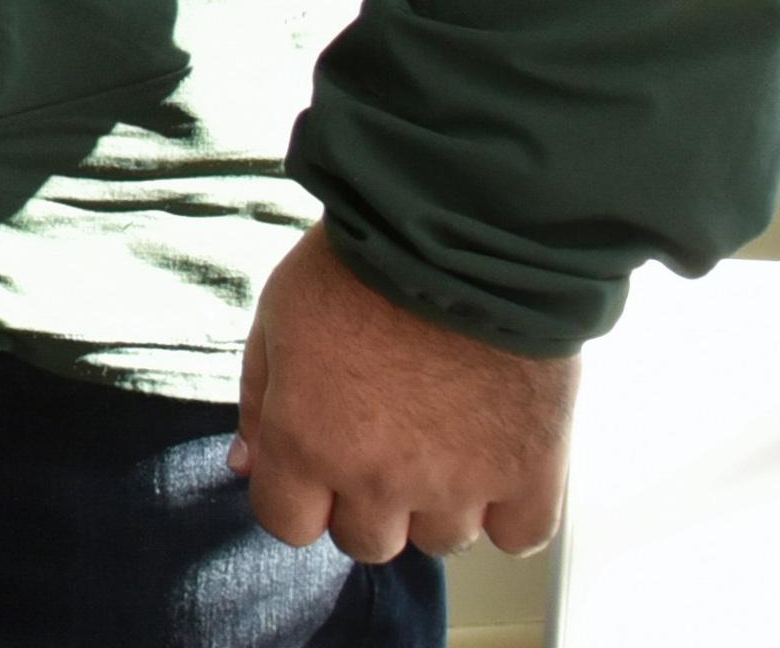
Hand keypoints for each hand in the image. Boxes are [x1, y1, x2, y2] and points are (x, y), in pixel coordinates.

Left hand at [234, 222, 574, 563]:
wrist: (463, 236)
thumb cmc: (359, 268)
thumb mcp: (277, 321)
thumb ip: (260, 404)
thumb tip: (248, 467)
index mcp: (307, 443)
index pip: (289, 526)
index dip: (300, 496)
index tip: (319, 462)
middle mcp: (379, 480)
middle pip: (368, 542)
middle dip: (369, 501)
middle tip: (387, 441)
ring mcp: (459, 486)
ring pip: (443, 541)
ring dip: (440, 502)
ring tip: (447, 434)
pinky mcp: (531, 477)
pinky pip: (519, 537)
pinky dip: (510, 510)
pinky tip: (497, 459)